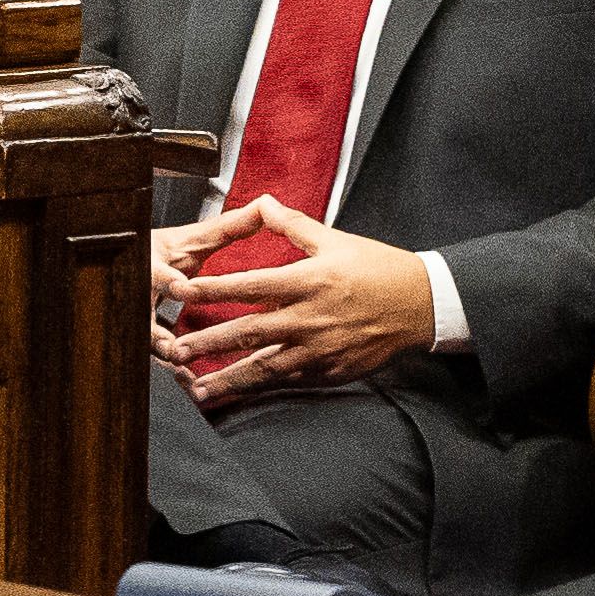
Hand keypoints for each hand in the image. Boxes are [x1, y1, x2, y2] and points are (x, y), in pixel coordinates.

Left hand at [158, 198, 439, 398]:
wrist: (420, 304)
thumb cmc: (378, 268)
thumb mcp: (336, 239)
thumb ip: (293, 225)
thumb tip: (262, 202)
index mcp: (309, 280)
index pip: (251, 285)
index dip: (214, 288)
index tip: (182, 291)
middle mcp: (310, 317)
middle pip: (249, 332)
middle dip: (208, 343)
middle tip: (174, 350)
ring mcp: (320, 349)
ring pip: (265, 367)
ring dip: (228, 378)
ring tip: (196, 388)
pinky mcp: (330, 371)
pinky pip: (289, 382)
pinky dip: (262, 388)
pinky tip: (240, 393)